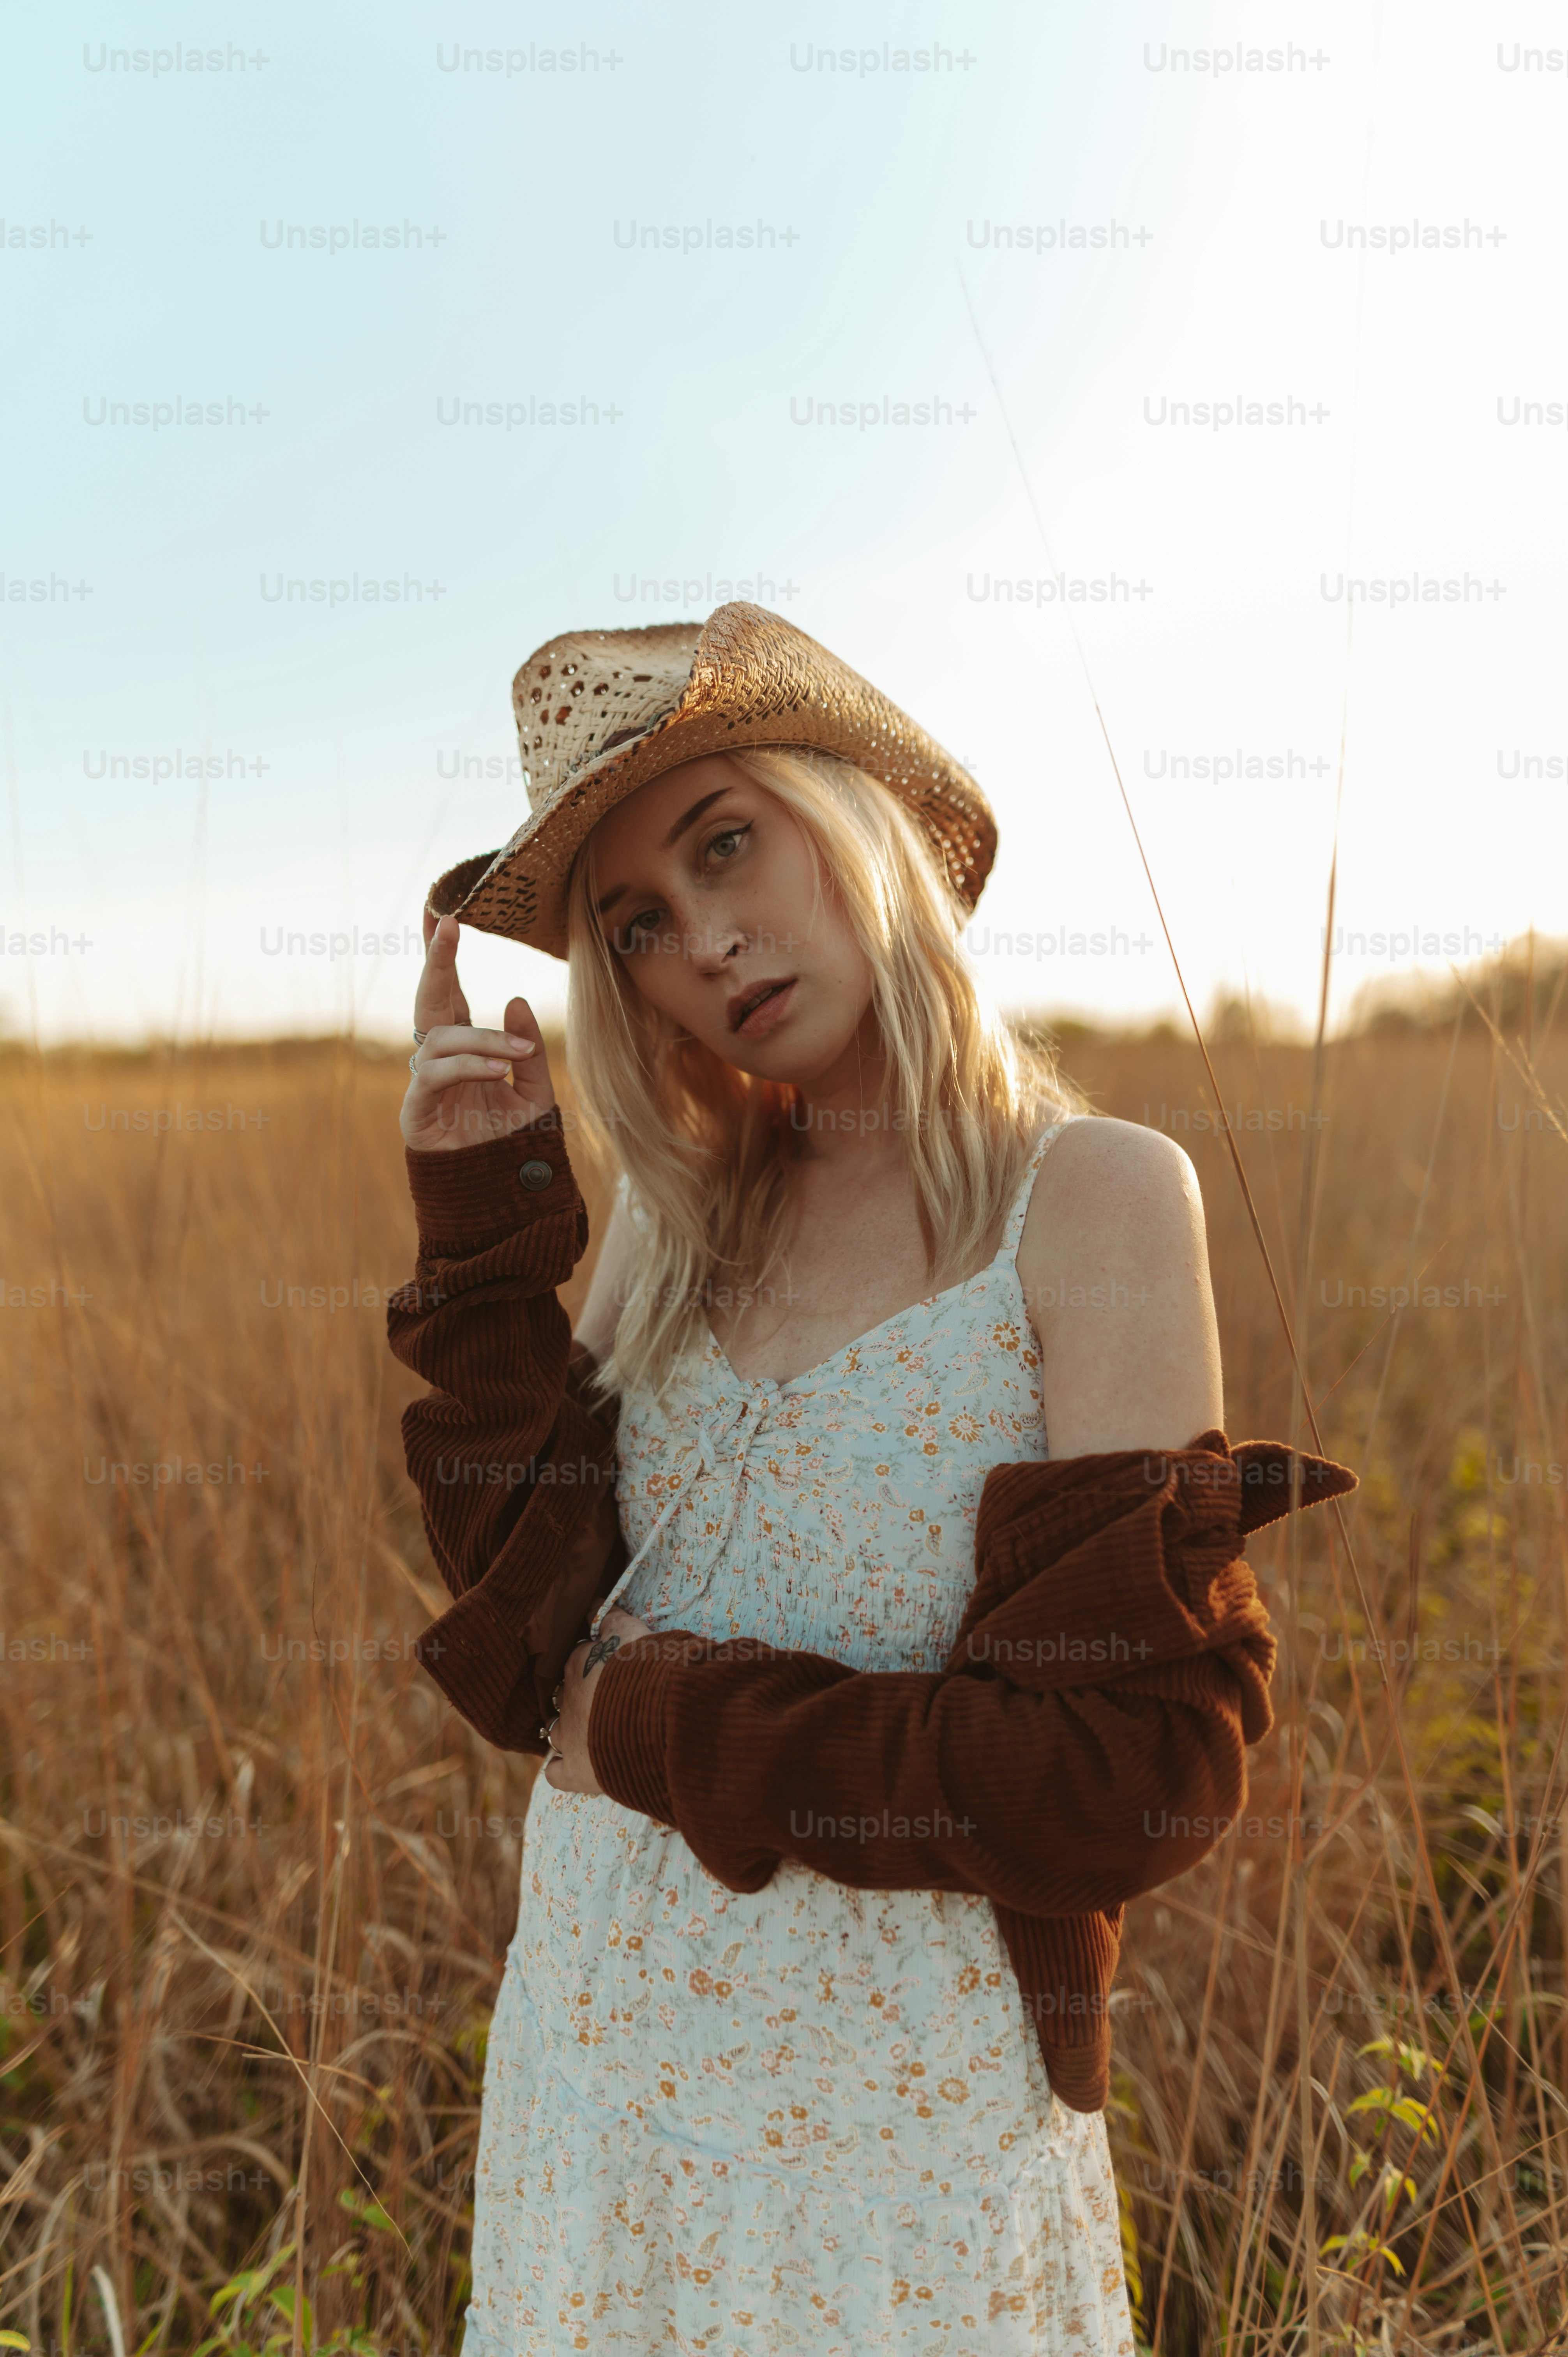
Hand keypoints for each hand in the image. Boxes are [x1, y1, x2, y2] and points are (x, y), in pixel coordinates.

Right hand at [401, 908, 557, 1151]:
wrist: (503, 1196)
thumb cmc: (514, 1144)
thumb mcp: (536, 1090)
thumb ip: (527, 1048)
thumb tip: (513, 998)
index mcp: (464, 1046)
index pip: (449, 993)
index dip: (441, 955)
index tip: (441, 912)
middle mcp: (439, 1058)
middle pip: (429, 1000)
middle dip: (436, 961)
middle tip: (447, 925)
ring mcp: (424, 1083)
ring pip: (439, 1038)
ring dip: (481, 1039)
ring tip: (514, 1054)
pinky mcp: (415, 1112)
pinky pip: (434, 1076)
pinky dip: (466, 1067)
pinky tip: (494, 1070)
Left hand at [542, 1607, 654, 1793]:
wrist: (660, 1714)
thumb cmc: (650, 1668)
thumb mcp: (632, 1631)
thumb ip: (612, 1619)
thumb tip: (597, 1604)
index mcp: (581, 1662)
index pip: (579, 1659)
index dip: (594, 1666)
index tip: (609, 1668)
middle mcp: (568, 1698)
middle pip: (566, 1695)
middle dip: (581, 1698)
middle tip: (607, 1703)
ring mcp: (569, 1736)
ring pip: (556, 1730)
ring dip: (570, 1731)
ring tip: (591, 1735)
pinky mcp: (576, 1771)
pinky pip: (556, 1773)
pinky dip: (562, 1770)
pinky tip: (572, 1768)